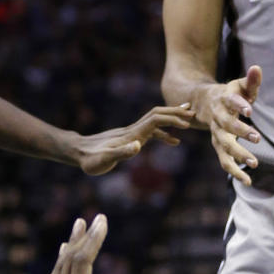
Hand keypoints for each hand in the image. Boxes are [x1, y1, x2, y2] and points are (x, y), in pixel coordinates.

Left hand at [21, 215, 124, 273]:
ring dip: (69, 246)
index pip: (84, 261)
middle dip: (83, 237)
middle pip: (70, 258)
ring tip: (76, 230)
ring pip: (60, 267)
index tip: (102, 220)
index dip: (94, 238)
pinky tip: (61, 261)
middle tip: (93, 219)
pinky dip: (60, 263)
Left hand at [73, 105, 193, 174]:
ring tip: (189, 122)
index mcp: (132, 134)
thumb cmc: (92, 160)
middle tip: (194, 113)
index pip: (155, 120)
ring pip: (156, 120)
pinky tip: (173, 141)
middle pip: (158, 114)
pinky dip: (165, 133)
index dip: (172, 120)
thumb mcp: (105, 159)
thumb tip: (138, 146)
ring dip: (172, 119)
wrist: (79, 152)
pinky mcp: (130, 138)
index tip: (187, 124)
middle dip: (176, 113)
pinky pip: (152, 132)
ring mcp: (132, 133)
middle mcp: (134, 130)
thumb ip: (122, 153)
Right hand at [198, 66, 262, 184]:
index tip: (249, 110)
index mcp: (224, 100)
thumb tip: (257, 68)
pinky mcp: (219, 146)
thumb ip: (251, 80)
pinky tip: (247, 181)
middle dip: (241, 132)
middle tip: (257, 138)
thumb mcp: (239, 86)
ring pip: (224, 146)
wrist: (204, 104)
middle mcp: (218, 118)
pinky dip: (235, 171)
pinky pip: (225, 161)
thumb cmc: (230, 95)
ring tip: (254, 164)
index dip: (239, 105)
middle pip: (227, 126)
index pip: (231, 101)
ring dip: (238, 155)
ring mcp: (216, 134)